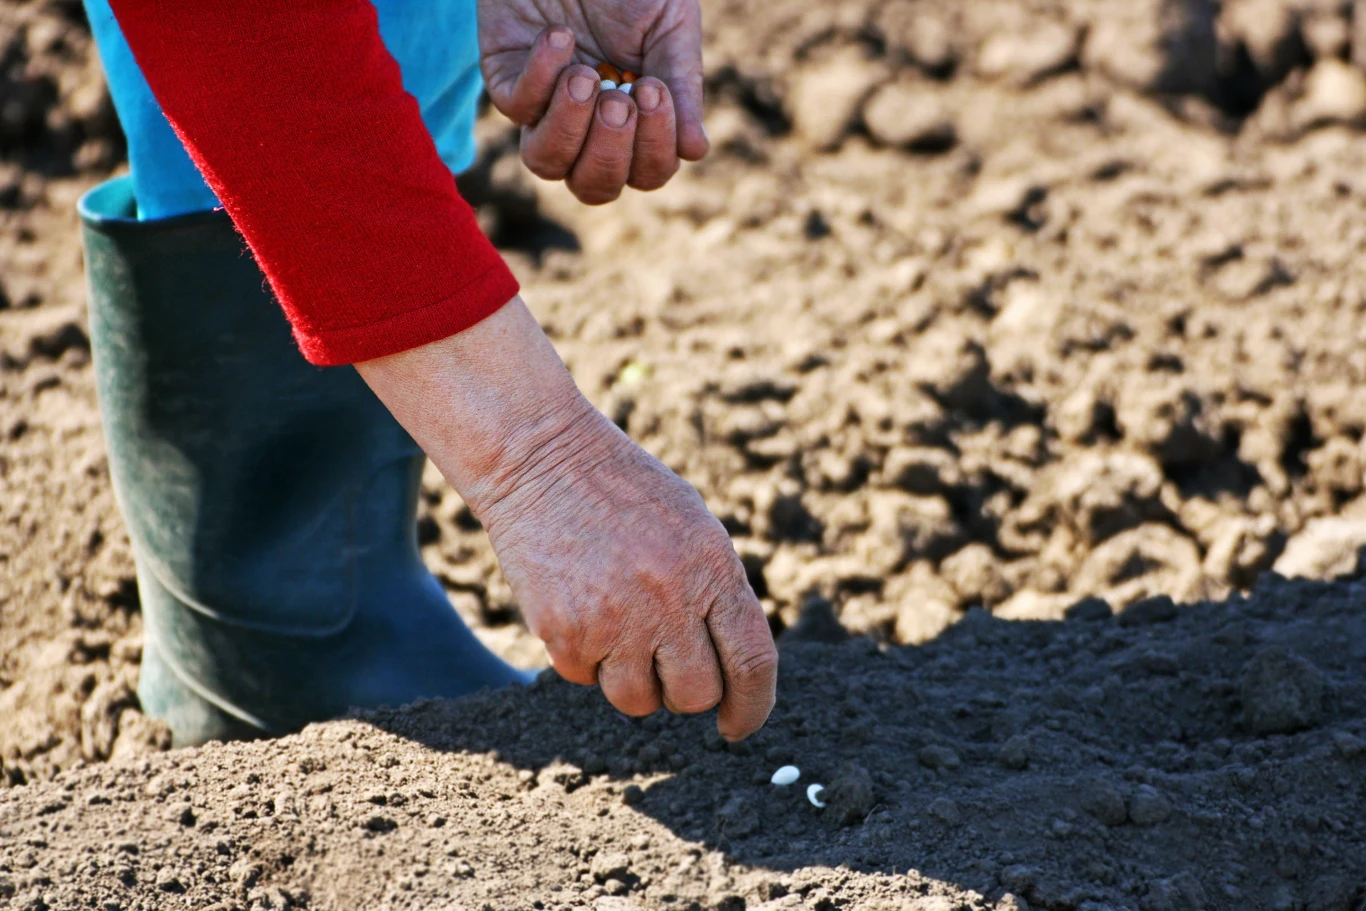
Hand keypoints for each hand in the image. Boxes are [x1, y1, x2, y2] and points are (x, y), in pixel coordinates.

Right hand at [355, 300, 776, 739]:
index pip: (752, 664)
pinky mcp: (565, 632)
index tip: (738, 726)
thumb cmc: (624, 492)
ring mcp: (615, 620)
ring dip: (634, 681)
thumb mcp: (693, 528)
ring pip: (638, 700)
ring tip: (619, 628)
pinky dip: (585, 658)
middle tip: (666, 663)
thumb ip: (717, 593)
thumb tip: (733, 670)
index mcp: (713, 570)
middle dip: (685, 693)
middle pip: (695, 695)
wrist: (541, 459)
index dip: (752, 707)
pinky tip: (580, 608)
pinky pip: (585, 678)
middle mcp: (670, 601)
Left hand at [477, 0, 708, 204]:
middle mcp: (588, 126)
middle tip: (619, 99)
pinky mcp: (505, 79)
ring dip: (569, 128)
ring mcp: (543, 108)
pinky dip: (541, 77)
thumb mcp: (670, 27)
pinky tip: (559, 36)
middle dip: (609, 152)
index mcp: (636, 121)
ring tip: (586, 77)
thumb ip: (682, 86)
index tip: (654, 91)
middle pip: (593, 186)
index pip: (645, 173)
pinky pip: (517, 107)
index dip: (652, 151)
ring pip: (546, 163)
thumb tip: (695, 152)